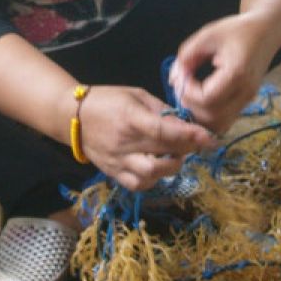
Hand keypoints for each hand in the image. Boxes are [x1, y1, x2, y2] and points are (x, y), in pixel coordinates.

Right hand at [76, 85, 216, 191]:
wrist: (71, 117)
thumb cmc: (107, 100)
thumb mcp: (136, 95)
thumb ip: (160, 110)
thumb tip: (185, 123)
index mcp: (130, 118)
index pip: (165, 132)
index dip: (190, 136)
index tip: (209, 137)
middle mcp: (124, 143)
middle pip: (164, 153)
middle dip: (187, 149)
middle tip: (196, 143)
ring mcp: (118, 161)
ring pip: (152, 174)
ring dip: (171, 166)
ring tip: (175, 155)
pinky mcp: (113, 173)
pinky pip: (139, 185)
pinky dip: (154, 179)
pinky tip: (158, 167)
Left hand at [169, 12, 273, 134]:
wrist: (266, 32)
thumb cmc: (237, 30)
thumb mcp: (207, 35)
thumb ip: (187, 56)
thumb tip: (174, 80)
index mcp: (237, 73)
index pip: (207, 99)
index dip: (187, 92)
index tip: (182, 75)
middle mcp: (246, 92)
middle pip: (213, 117)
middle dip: (191, 105)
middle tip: (183, 86)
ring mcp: (248, 100)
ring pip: (219, 124)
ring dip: (199, 114)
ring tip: (191, 92)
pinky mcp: (246, 102)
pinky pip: (225, 120)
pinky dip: (209, 116)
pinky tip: (201, 99)